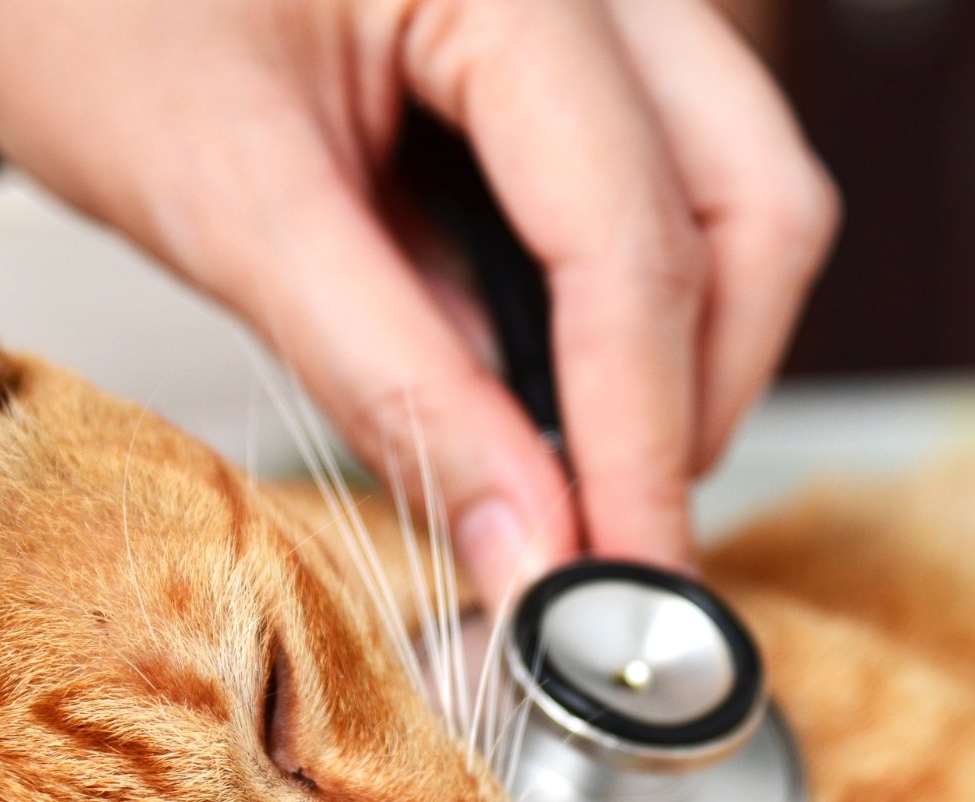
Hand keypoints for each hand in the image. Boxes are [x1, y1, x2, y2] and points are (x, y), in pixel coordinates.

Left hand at [0, 0, 837, 602]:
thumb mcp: (227, 200)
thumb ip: (391, 376)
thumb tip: (521, 532)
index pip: (632, 236)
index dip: (640, 434)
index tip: (620, 574)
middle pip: (747, 200)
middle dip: (699, 386)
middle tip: (614, 532)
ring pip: (721, 190)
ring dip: (668, 348)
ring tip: (567, 473)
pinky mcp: (541, 40)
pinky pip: (642, 177)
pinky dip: (605, 297)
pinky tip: (530, 380)